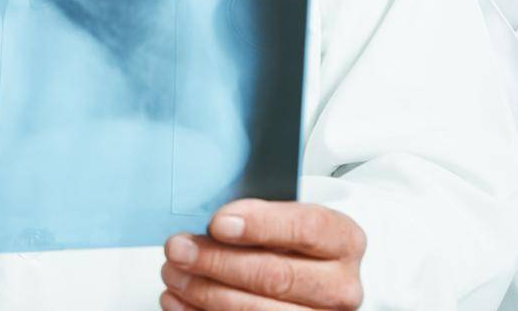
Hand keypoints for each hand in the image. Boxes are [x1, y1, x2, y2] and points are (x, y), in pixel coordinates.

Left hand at [160, 199, 364, 309]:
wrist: (305, 272)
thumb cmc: (286, 240)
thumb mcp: (281, 215)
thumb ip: (255, 215)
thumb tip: (208, 224)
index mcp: (344, 241)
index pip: (307, 228)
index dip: (260, 225)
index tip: (217, 223)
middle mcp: (342, 287)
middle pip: (276, 276)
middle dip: (217, 262)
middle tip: (178, 249)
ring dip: (205, 293)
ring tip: (174, 275)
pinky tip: (179, 302)